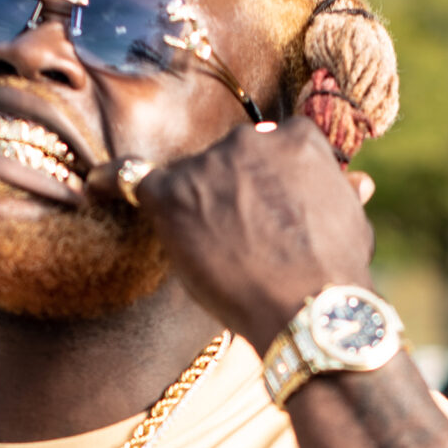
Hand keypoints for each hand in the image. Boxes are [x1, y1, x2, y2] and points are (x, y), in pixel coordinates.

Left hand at [86, 118, 376, 355]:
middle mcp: (250, 139)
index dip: (265, 181)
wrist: (310, 309)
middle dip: (230, 192)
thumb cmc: (337, 275)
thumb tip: (358, 183)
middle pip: (226, 158)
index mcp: (298, 138)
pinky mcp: (171, 194)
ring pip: (187, 178)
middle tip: (242, 240)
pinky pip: (127, 178)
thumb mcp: (353, 224)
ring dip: (192, 207)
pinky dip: (107, 183)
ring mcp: (208, 165)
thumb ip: (340, 195)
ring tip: (213, 253)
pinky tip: (89, 186)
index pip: (271, 146)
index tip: (265, 206)